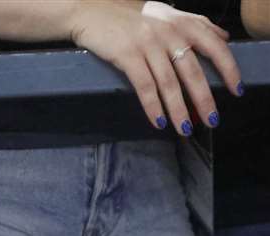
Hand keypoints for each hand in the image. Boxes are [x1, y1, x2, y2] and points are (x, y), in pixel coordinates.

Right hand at [68, 0, 242, 132]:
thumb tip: (222, 38)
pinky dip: (153, 106)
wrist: (94, 11)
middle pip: (193, 72)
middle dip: (203, 99)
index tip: (235, 90)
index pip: (214, 46)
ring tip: (184, 129)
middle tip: (211, 121)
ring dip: (178, 109)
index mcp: (183, 24)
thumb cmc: (131, 16)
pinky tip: (158, 122)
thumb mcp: (168, 15)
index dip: (228, 69)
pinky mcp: (128, 55)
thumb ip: (196, 25)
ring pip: (169, 83)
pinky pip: (144, 86)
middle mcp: (170, 33)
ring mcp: (149, 44)